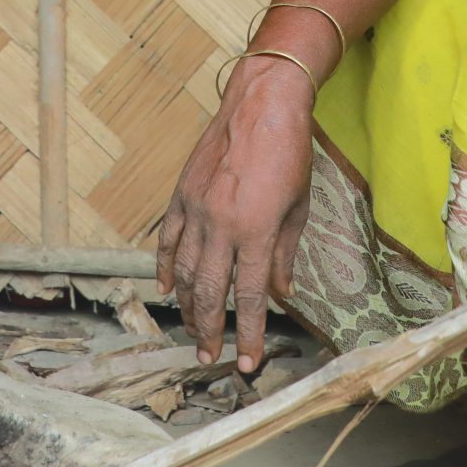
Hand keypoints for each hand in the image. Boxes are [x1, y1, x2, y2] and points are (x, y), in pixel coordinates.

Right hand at [156, 59, 315, 372]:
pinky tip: (169, 290)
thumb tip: (279, 293)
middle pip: (211, 293)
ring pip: (185, 272)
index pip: (249, 297)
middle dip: (210, 331)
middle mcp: (222, 225)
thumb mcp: (299, 208)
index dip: (248, 335)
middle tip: (210, 357)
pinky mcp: (181, 195)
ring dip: (188, 306)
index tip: (246, 363)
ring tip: (194, 329)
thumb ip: (285, 254)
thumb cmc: (290, 153)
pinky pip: (168, 240)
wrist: (262, 104)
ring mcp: (196, 210)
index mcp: (257, 231)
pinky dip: (166, 268)